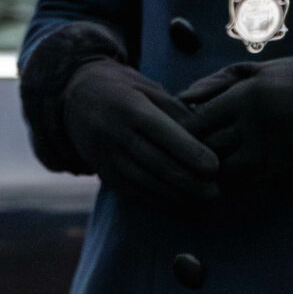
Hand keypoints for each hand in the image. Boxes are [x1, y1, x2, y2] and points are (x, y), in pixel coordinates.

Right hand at [60, 58, 218, 208]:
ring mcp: (107, 158)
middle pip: (157, 163)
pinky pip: (135, 193)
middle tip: (217, 190)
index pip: (163, 133)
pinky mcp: (105, 174)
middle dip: (190, 181)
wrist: (75, 98)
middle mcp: (116, 135)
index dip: (190, 152)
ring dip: (178, 196)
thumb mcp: (148, 88)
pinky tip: (182, 206)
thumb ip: (175, 110)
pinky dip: (160, 202)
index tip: (215, 165)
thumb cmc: (122, 88)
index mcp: (129, 108)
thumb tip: (206, 136)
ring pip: (147, 183)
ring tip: (204, 201)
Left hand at [182, 56, 292, 190]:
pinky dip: (232, 183)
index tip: (182, 131)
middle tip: (185, 154)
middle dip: (193, 153)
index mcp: (246, 95)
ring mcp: (271, 151)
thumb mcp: (258, 70)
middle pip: (208, 148)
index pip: (199, 121)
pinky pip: (247, 185)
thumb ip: (218, 81)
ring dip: (211, 172)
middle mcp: (256, 125)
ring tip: (206, 167)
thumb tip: (182, 97)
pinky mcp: (285, 171)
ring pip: (224, 171)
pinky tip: (228, 176)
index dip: (185, 130)